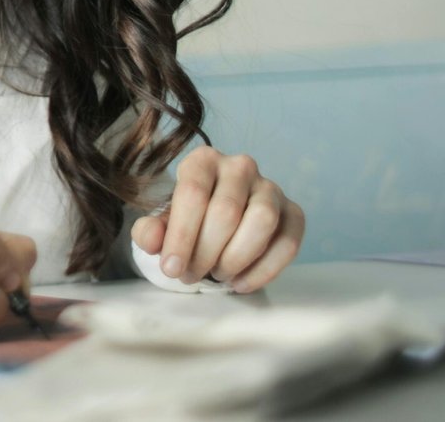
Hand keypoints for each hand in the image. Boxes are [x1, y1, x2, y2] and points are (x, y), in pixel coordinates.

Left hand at [131, 147, 304, 292]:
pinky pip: (288, 242)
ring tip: (217, 274)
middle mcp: (240, 166)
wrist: (217, 222)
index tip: (171, 268)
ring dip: (236, 258)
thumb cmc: (188, 220)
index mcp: (203, 160)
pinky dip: (264, 270)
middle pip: (226, 211)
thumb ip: (150, 231)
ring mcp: (271, 188)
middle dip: (205, 252)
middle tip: (190, 275)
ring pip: (262, 222)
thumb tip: (152, 240)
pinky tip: (240, 282)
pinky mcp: (294, 212)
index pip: (193, 193)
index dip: (181, 235)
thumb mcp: (163, 224)